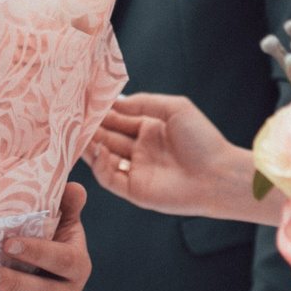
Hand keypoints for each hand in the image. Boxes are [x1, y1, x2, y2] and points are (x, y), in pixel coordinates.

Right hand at [92, 92, 277, 223]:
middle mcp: (141, 148)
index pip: (118, 117)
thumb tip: (115, 101)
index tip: (84, 100)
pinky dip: (99, 165)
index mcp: (150, 128)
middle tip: (72, 115)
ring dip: (90, 145)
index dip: (102, 110)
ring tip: (76, 132)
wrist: (218, 176)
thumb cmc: (202, 139)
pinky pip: (109, 178)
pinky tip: (98, 151)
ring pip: (103, 156)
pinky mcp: (134, 190)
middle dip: (91, 126)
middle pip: (107, 136)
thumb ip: (143, 103)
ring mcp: (136, 170)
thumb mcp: (174, 108)